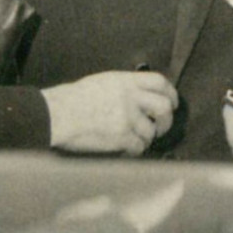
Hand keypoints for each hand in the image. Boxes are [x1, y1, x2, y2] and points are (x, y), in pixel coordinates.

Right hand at [42, 71, 178, 155]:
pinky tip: (123, 149)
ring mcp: (127, 117)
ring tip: (133, 140)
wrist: (59, 114)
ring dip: (144, 139)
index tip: (172, 103)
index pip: (160, 82)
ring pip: (151, 132)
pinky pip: (138, 147)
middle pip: (164, 107)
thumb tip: (139, 97)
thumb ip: (124, 88)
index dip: (171, 94)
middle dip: (166, 121)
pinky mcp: (122, 137)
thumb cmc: (73, 99)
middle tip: (160, 128)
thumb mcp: (102, 83)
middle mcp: (130, 97)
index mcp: (125, 81)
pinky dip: (133, 151)